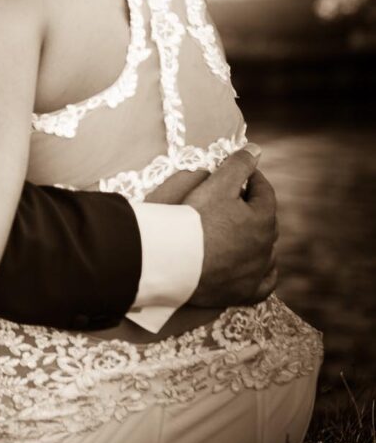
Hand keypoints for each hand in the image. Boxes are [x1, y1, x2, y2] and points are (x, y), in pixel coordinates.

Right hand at [186, 148, 278, 307]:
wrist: (174, 261)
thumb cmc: (195, 219)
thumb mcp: (216, 184)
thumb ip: (238, 165)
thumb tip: (255, 150)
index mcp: (263, 219)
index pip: (264, 191)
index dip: (252, 177)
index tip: (239, 171)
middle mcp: (266, 247)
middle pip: (265, 220)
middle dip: (254, 207)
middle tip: (234, 198)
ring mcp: (256, 272)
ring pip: (267, 252)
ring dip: (258, 239)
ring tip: (241, 230)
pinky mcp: (244, 293)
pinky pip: (264, 283)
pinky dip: (262, 273)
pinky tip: (256, 268)